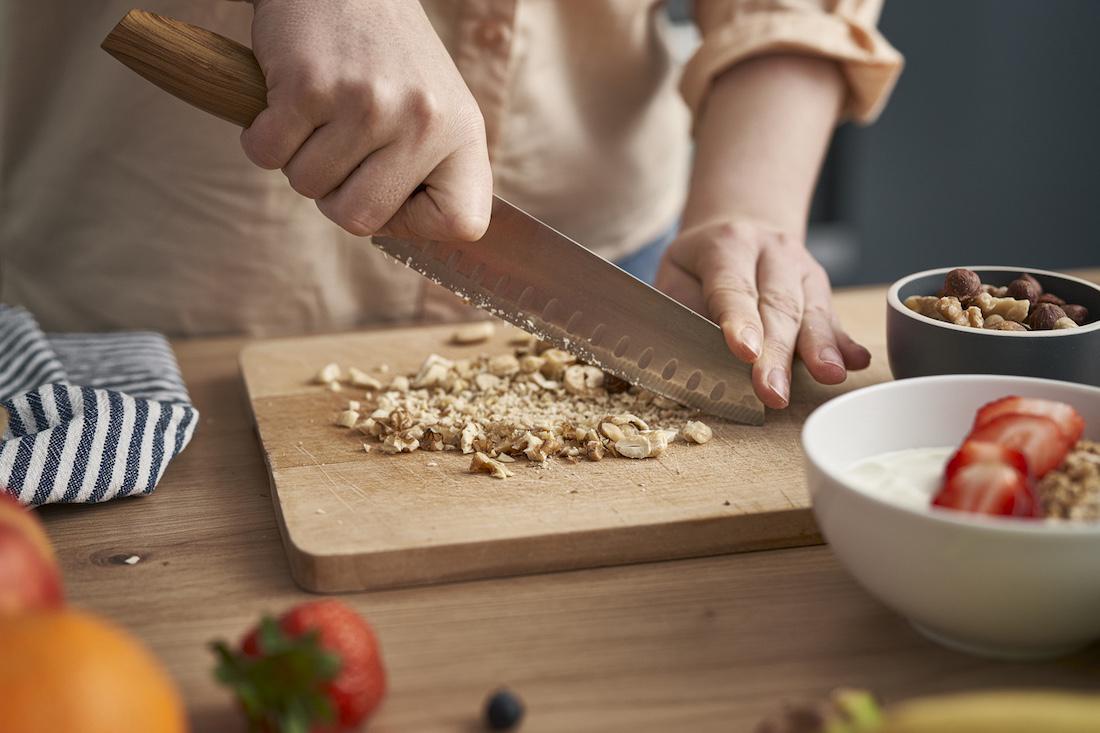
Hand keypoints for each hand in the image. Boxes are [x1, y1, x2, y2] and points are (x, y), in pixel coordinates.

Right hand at [241, 0, 491, 240]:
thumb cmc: (385, 59)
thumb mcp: (435, 111)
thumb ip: (431, 173)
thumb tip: (418, 238)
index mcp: (462, 133)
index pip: (462, 223)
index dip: (416, 224)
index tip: (393, 193)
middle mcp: (423, 120)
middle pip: (361, 218)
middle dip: (334, 195)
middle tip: (338, 151)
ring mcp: (366, 104)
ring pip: (308, 187)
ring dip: (297, 159)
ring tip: (318, 113)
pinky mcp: (310, 86)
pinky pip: (266, 154)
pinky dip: (262, 136)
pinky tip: (285, 100)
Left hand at [655, 219, 870, 408]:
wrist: (739, 227)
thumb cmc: (698, 267)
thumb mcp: (674, 277)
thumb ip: (682, 313)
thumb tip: (692, 359)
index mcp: (726, 245)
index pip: (732, 288)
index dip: (739, 321)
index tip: (745, 353)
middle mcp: (770, 251)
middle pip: (776, 305)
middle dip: (777, 353)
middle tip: (774, 391)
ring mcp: (801, 267)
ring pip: (811, 310)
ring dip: (820, 348)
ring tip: (829, 375)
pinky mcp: (820, 287)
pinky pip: (833, 316)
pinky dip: (845, 342)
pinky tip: (856, 361)